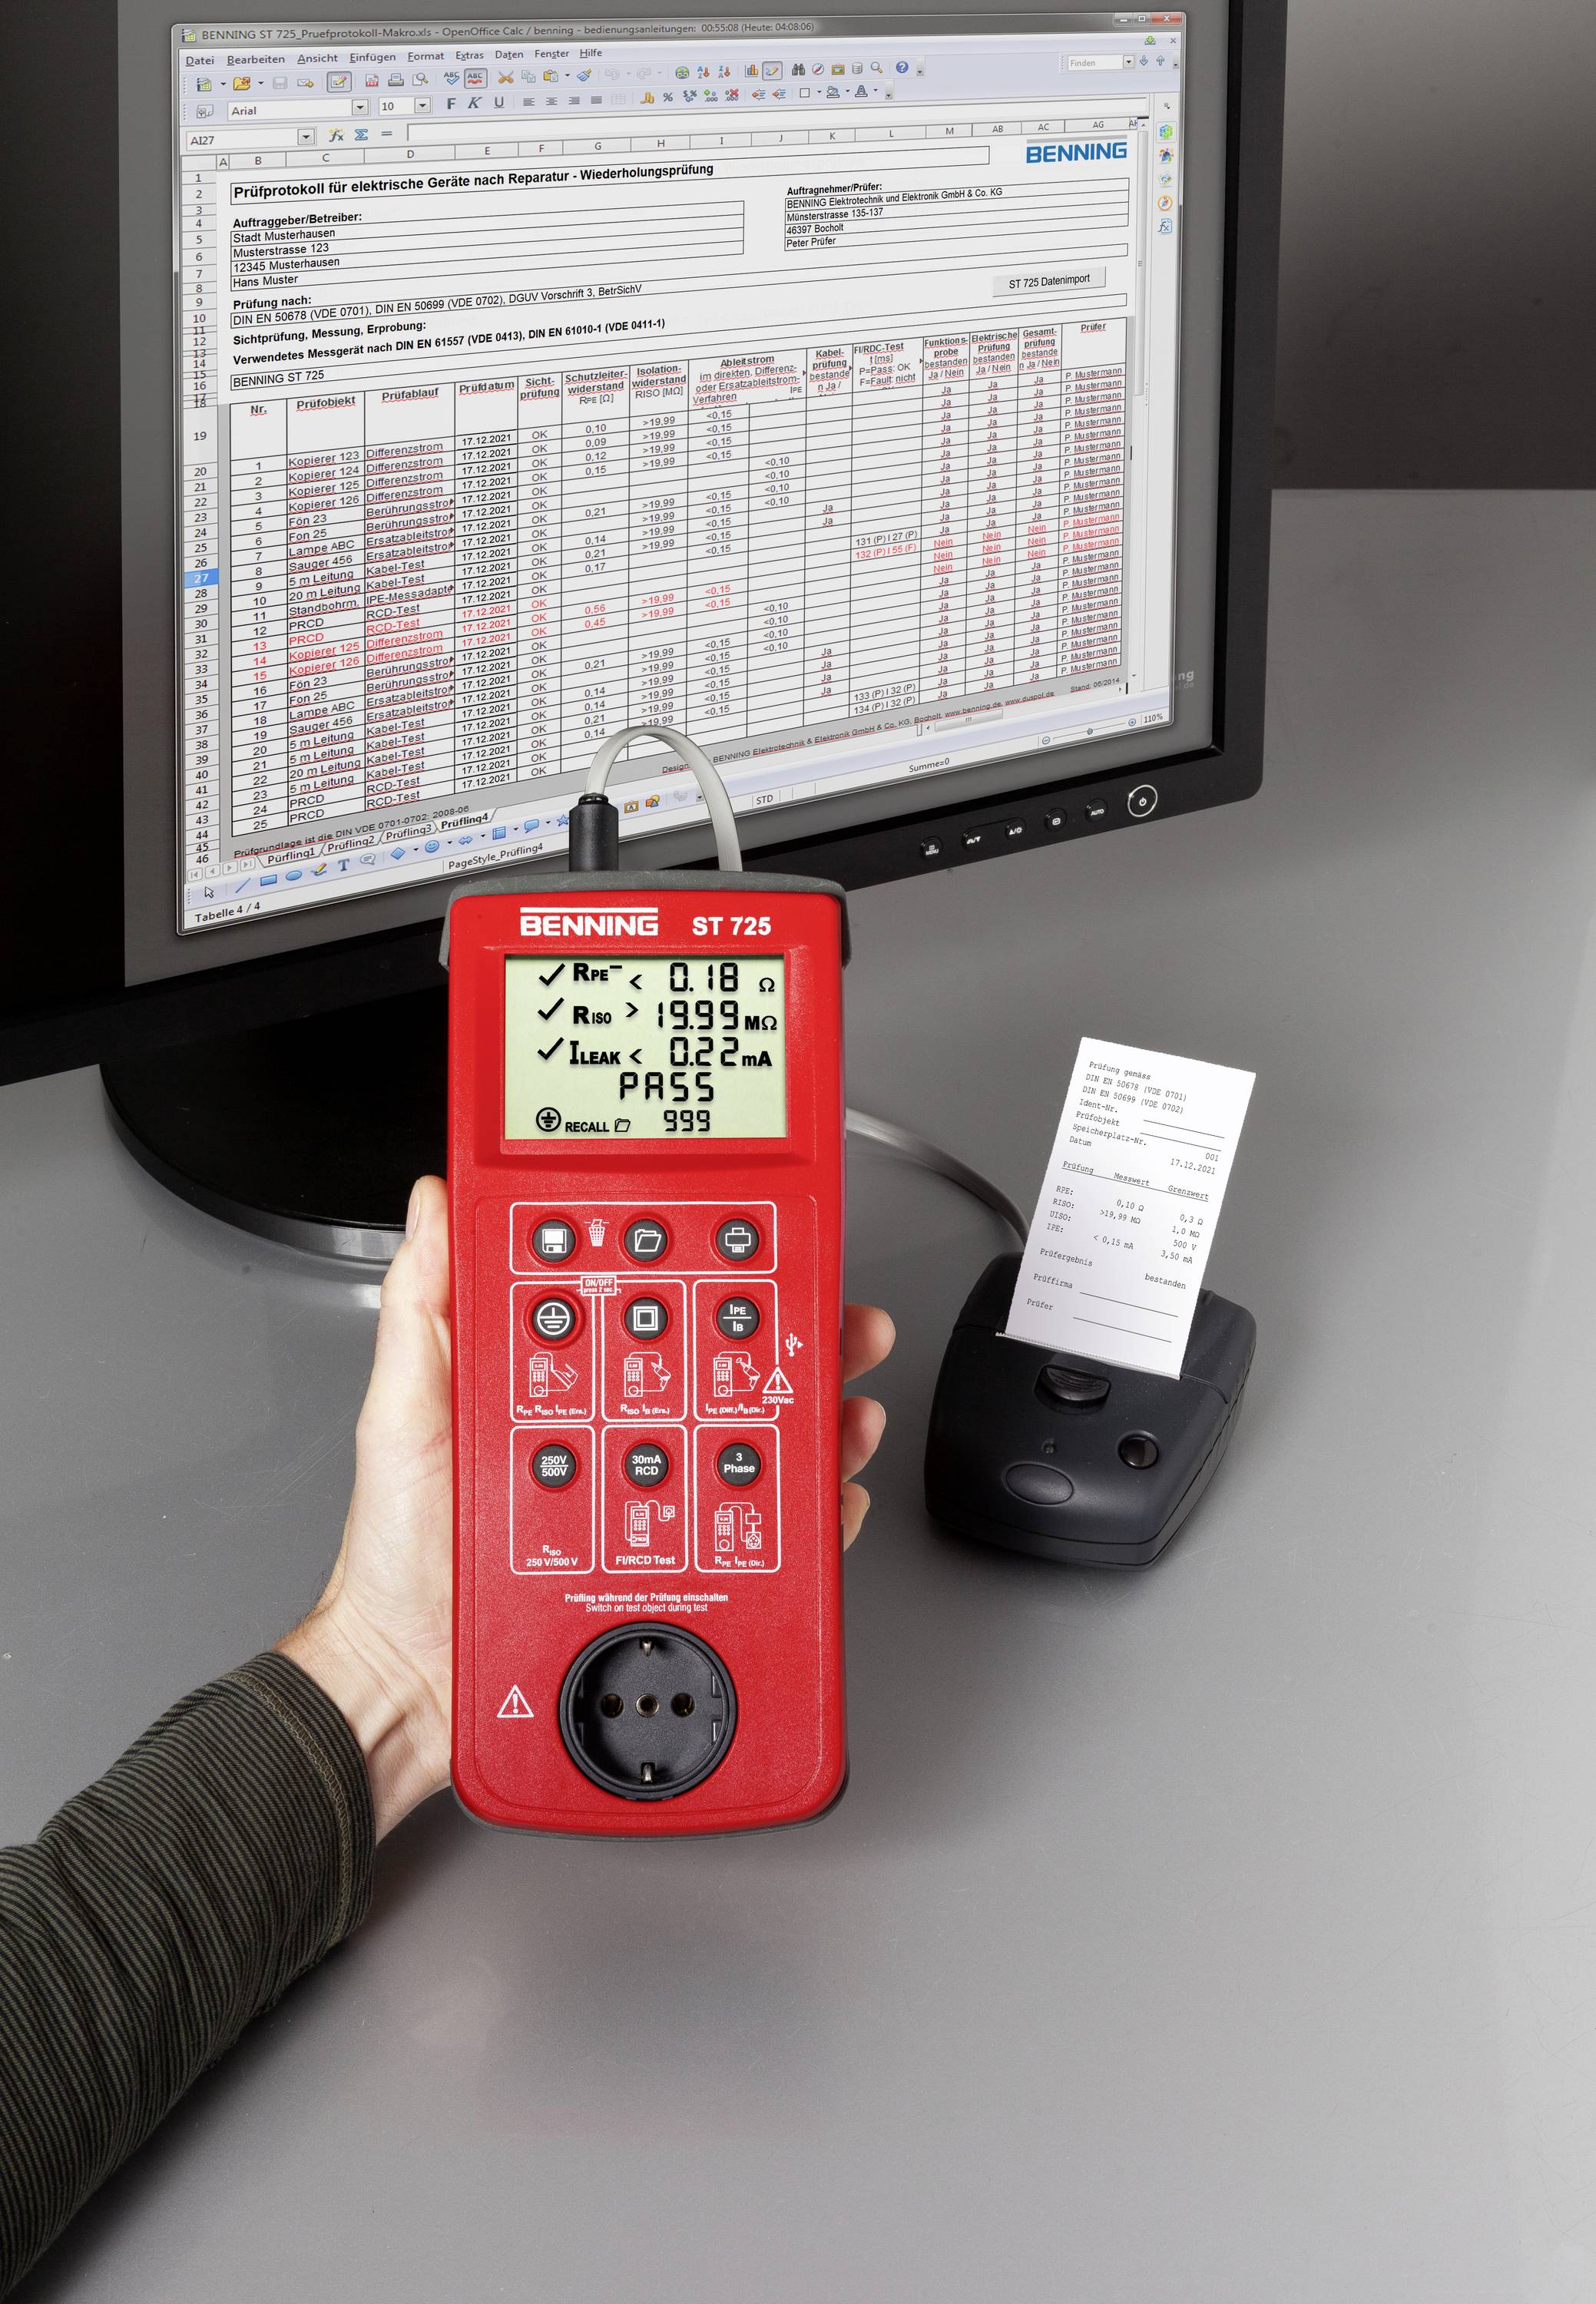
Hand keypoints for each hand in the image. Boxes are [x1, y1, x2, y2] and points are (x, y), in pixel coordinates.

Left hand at [280, 1177, 893, 1836]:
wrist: (404, 1680)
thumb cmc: (398, 1553)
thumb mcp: (400, 1411)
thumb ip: (420, 1306)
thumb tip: (435, 1203)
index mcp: (559, 1386)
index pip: (647, 1311)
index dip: (707, 1270)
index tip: (751, 1241)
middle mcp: (616, 1438)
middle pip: (724, 1374)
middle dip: (795, 1342)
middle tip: (837, 1323)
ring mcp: (650, 1506)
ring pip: (756, 1450)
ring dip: (817, 1421)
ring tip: (844, 1407)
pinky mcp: (672, 1575)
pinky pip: (758, 1544)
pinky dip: (807, 1519)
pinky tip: (824, 1497)